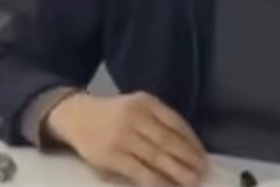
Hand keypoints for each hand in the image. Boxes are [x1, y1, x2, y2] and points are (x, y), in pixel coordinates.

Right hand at [45, 92, 207, 186]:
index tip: (203, 156)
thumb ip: (158, 120)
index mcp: (145, 101)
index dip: (192, 141)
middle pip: (168, 140)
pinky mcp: (111, 156)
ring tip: (192, 182)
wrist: (77, 116)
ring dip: (177, 172)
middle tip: (203, 172)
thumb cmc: (114, 114)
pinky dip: (157, 181)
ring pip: (156, 157)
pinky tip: (168, 186)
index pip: (175, 122)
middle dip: (188, 158)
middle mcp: (135, 116)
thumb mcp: (136, 106)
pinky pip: (140, 172)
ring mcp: (122, 136)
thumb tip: (189, 146)